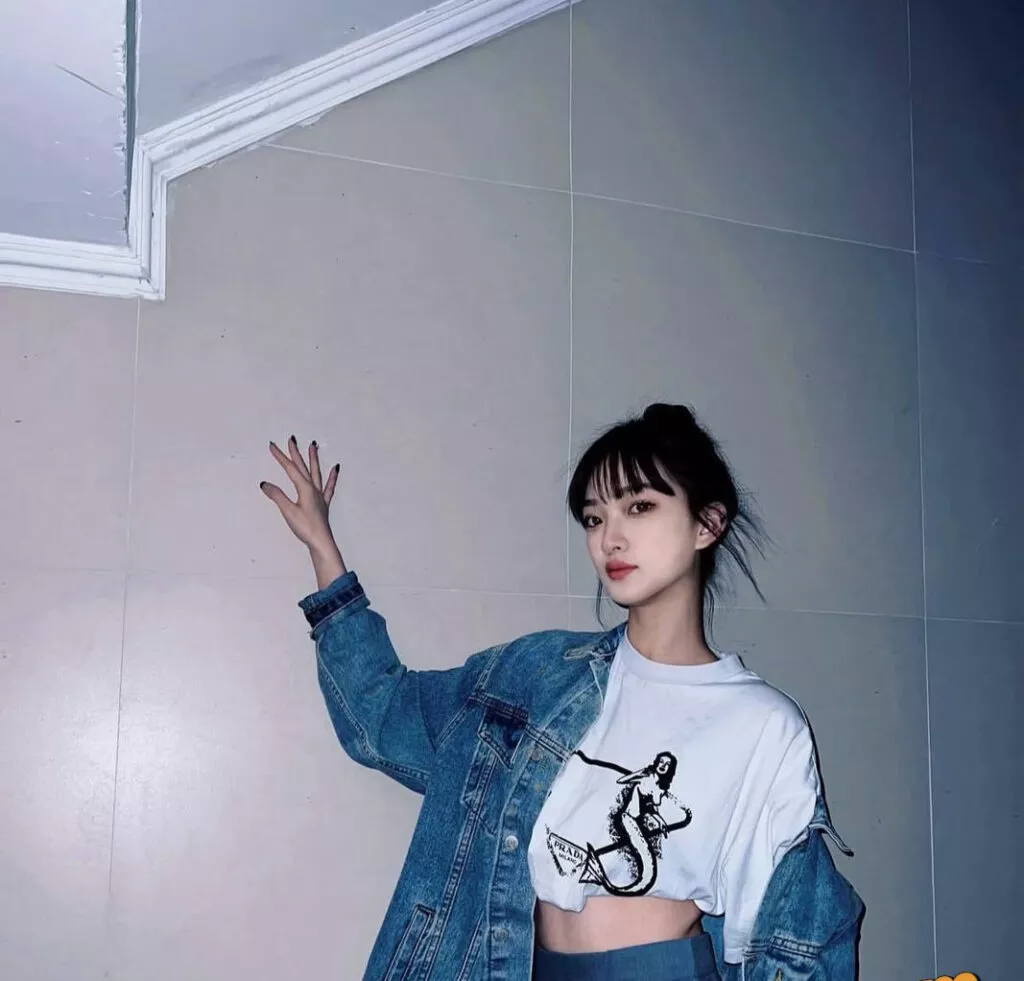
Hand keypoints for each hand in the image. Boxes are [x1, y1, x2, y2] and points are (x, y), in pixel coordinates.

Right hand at [261, 435, 339, 551]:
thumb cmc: (305, 528)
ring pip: (316, 472)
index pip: (290, 469)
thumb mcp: (288, 511)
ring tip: (313, 445)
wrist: (321, 542)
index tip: (272, 445)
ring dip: (313, 458)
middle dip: (296, 452)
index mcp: (304, 489)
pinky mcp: (323, 504)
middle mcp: (313, 489)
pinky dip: (332, 476)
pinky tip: (336, 468)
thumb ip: (277, 496)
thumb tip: (265, 484)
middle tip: (291, 438)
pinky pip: (328, 486)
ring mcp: (319, 495)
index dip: (280, 456)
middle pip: (303, 467)